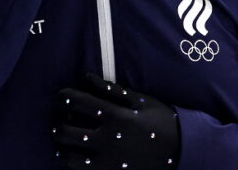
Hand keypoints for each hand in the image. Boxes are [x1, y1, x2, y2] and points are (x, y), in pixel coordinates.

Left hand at [52, 73, 179, 169]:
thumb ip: (111, 89)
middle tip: (56, 121)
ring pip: (69, 157)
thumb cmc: (162, 121)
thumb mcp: (140, 101)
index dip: (63, 97)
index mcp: (116, 116)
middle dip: (56, 124)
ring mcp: (109, 162)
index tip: (60, 96)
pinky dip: (73, 163)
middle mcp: (109, 140)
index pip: (77, 102)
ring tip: (61, 142)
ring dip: (60, 148)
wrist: (182, 151)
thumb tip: (86, 77)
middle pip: (66, 132)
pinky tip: (74, 156)